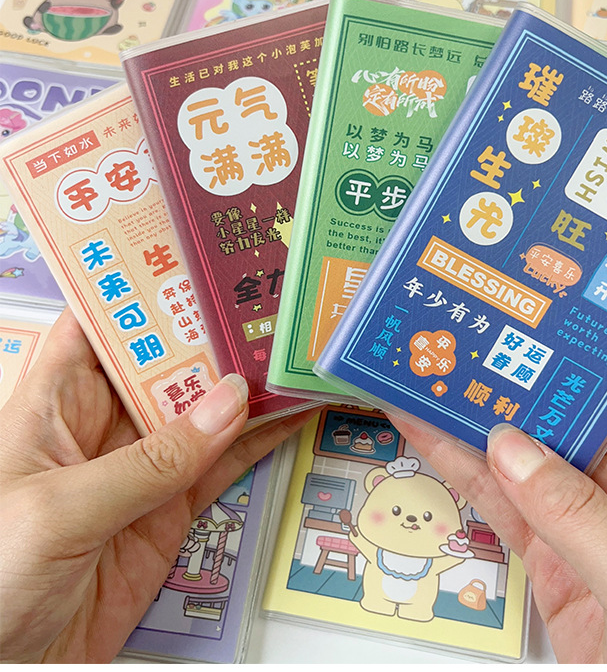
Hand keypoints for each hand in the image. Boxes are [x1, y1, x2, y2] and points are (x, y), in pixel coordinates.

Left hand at [0, 308, 314, 662]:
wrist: (12, 669)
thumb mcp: (63, 508)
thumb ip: (150, 459)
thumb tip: (229, 403)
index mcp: (56, 401)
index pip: (100, 322)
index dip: (143, 286)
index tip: (198, 257)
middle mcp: (103, 423)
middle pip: (168, 361)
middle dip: (214, 331)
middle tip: (270, 302)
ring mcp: (144, 466)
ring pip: (206, 410)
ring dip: (250, 384)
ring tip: (296, 350)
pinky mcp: (173, 508)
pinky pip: (224, 463)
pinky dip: (263, 439)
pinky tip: (295, 412)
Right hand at [391, 346, 606, 662]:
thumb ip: (582, 518)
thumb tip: (510, 449)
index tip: (548, 307)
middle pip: (578, 407)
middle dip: (525, 371)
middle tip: (468, 333)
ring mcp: (593, 519)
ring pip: (529, 452)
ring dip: (480, 416)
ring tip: (427, 373)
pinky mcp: (556, 558)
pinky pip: (505, 504)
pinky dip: (464, 472)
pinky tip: (428, 435)